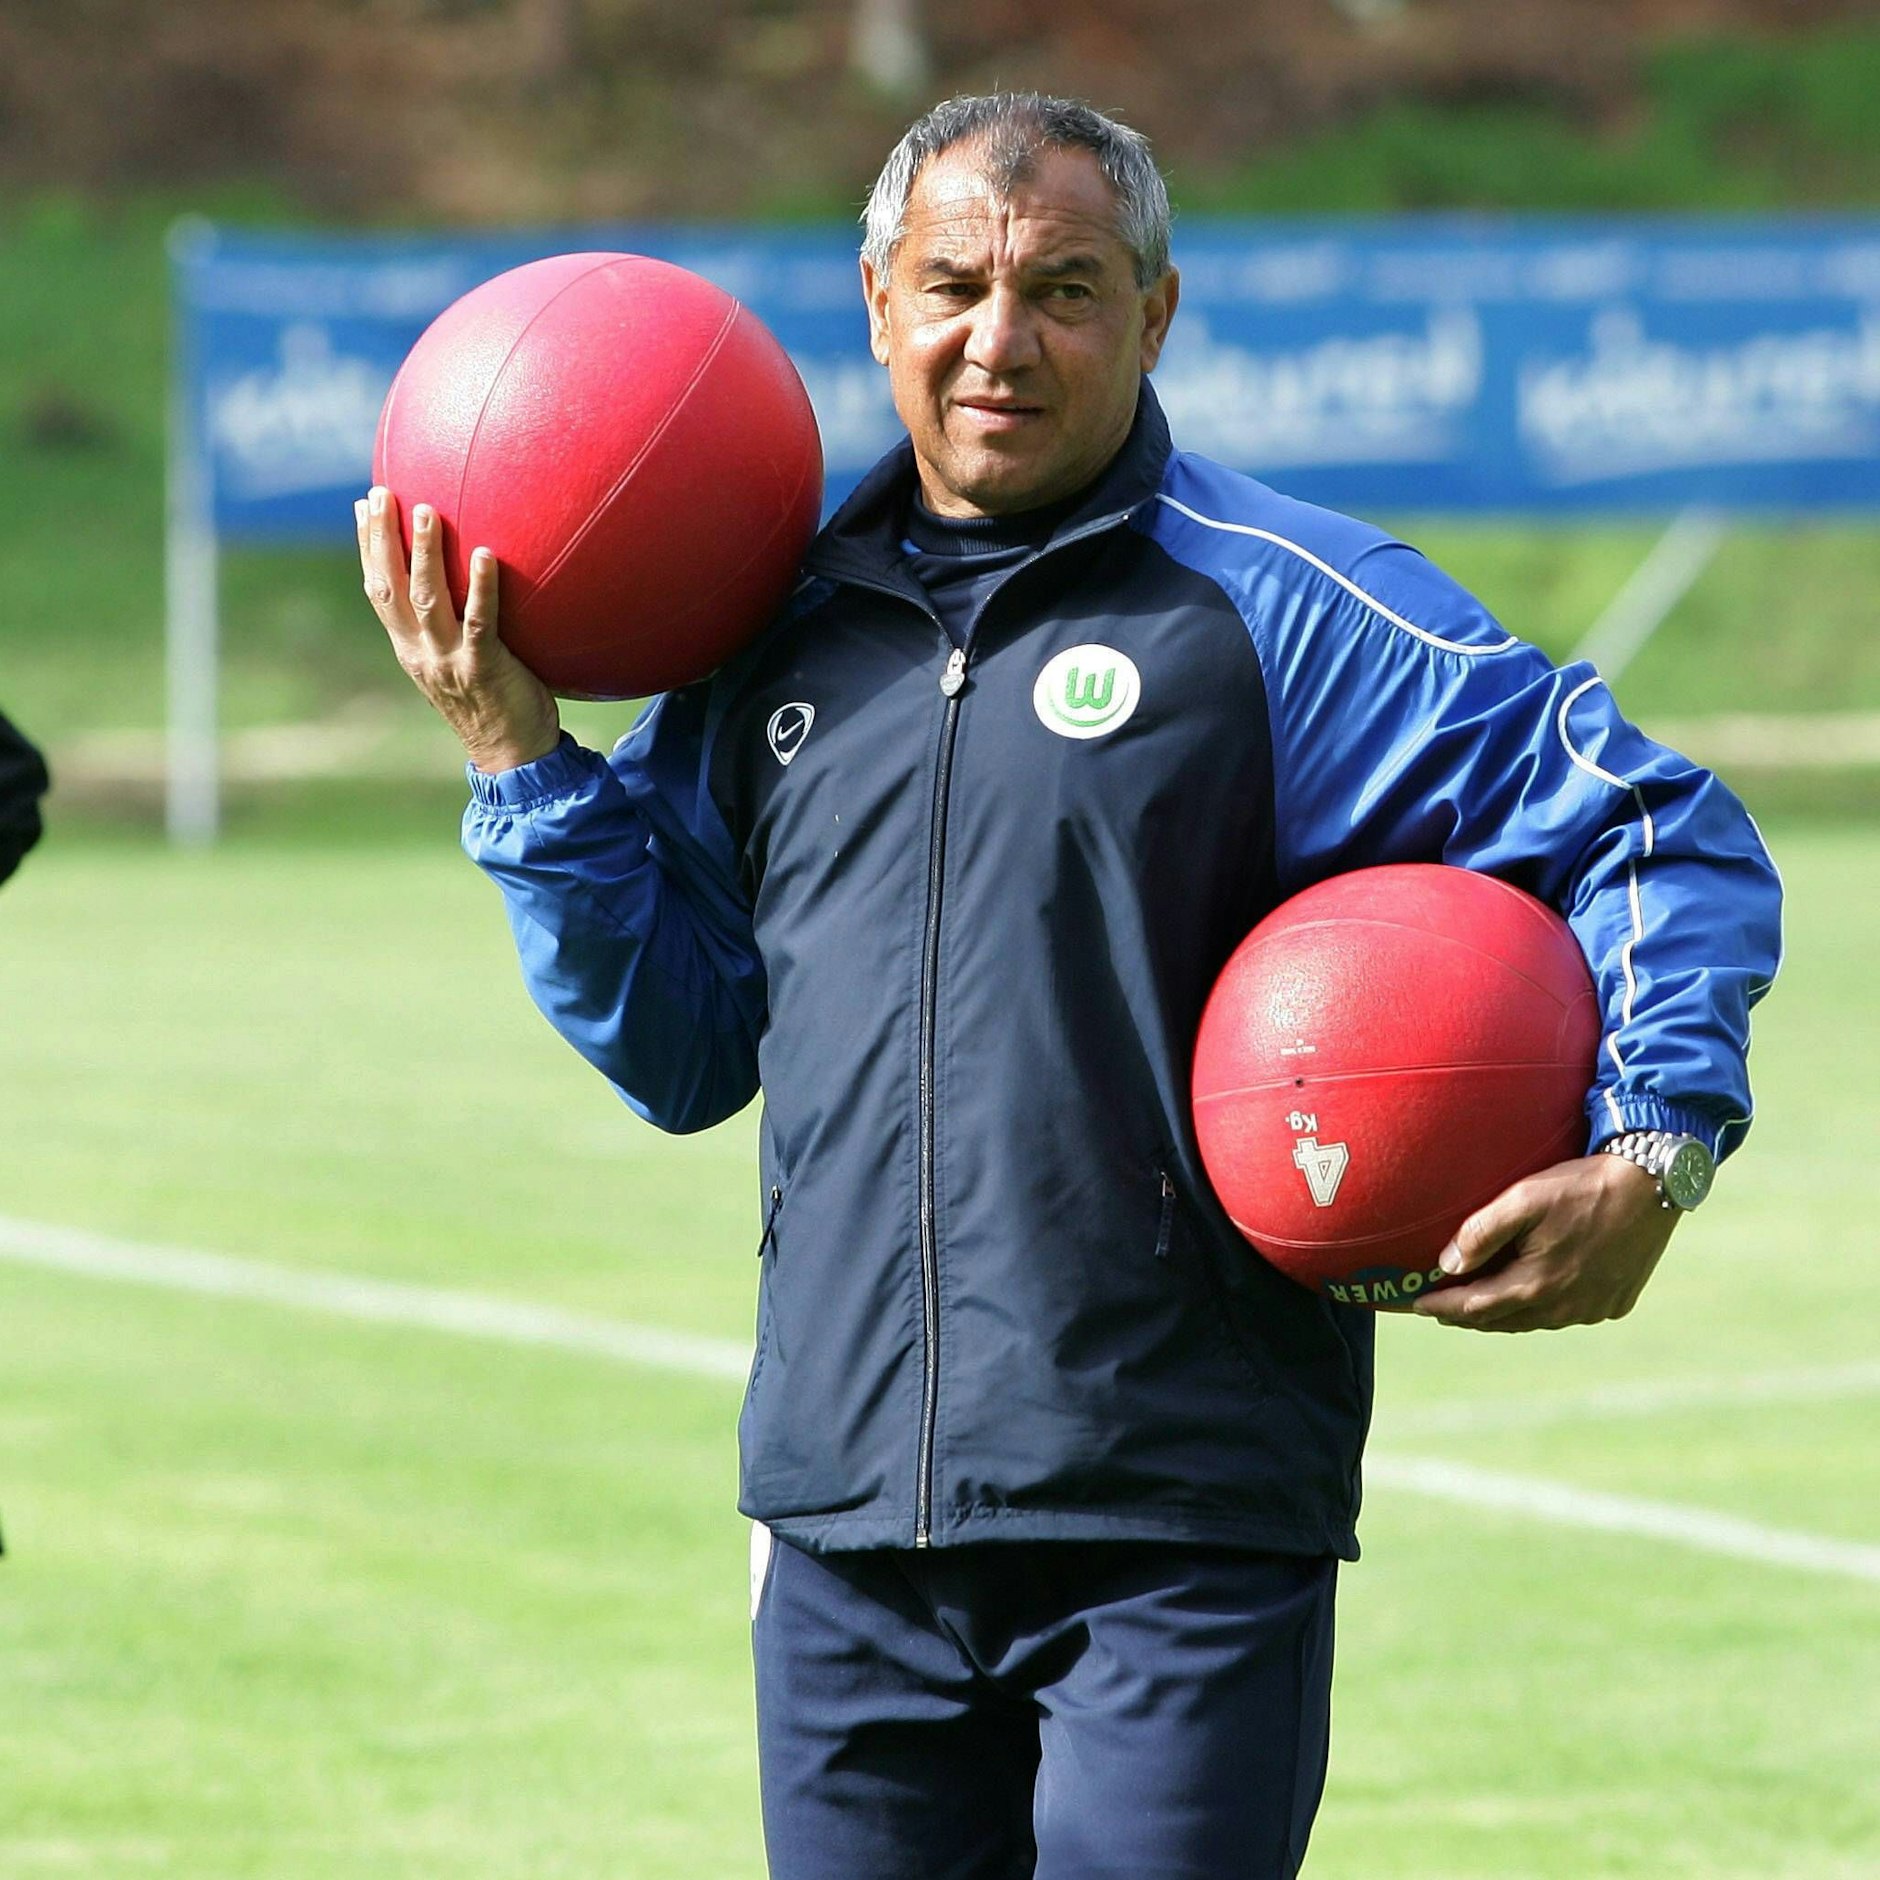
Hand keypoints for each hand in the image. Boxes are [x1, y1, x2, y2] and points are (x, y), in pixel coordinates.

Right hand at [357, 486, 559, 774]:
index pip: (378, 591)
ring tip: (426, 510)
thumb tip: (466, 582)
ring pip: (428, 599)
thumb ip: (453, 628)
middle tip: (381, 492)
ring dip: (425, 553)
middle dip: (381, 538)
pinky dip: (481, 587)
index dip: (367, 548)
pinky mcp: (485, 668)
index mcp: (410, 650)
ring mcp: (450, 661)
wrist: (514, 758)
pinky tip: (485, 554)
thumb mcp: (460, 665)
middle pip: (390, 588)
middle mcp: (421, 653)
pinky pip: (480, 622)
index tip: (362, 506)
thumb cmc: (496, 705)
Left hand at [1412, 1154, 1679, 1332]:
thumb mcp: (1523, 1200)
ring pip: (1534, 1321)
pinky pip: (1566, 1315)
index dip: (1442, 1306)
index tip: (1415, 1305)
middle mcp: (1565, 1307)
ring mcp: (1592, 1309)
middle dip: (1467, 1315)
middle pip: (1502, 1320)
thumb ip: (1480, 1233)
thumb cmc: (1581, 1187)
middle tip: (1440, 1309)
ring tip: (1478, 1307)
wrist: (1652, 1186)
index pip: (1474, 1306)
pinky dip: (1540, 1309)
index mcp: (1537, 1285)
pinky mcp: (1614, 1303)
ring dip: (1503, 1315)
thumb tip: (1447, 1264)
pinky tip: (1532, 1297)